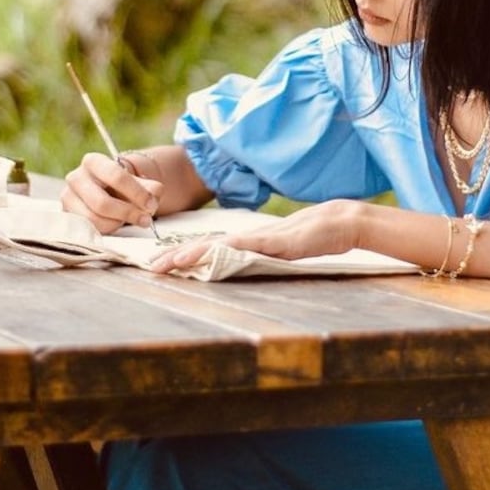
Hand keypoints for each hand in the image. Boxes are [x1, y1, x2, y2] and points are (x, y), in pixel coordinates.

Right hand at [60, 152, 163, 233]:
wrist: (108, 191)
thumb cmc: (124, 186)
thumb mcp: (138, 183)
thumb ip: (149, 187)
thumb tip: (155, 191)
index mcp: (93, 161)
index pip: (115, 176)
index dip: (136, 193)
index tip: (151, 204)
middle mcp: (76, 177)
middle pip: (102, 202)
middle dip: (127, 213)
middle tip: (145, 220)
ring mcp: (68, 197)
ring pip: (94, 218)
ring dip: (118, 222)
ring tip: (130, 219)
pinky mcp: (69, 215)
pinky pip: (89, 228)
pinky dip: (108, 228)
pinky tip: (117, 222)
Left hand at [148, 199, 364, 273]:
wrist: (340, 221)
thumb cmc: (313, 236)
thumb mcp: (280, 252)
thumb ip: (259, 257)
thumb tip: (237, 266)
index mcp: (247, 242)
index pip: (209, 248)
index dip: (183, 255)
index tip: (160, 265)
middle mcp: (249, 238)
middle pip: (205, 246)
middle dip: (176, 256)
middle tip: (150, 267)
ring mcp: (261, 239)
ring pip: (220, 245)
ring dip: (193, 253)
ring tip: (170, 262)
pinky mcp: (277, 241)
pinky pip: (247, 245)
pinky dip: (228, 250)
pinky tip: (213, 254)